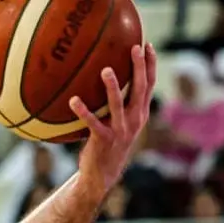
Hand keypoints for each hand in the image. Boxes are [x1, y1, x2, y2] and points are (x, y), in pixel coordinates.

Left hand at [69, 43, 157, 197]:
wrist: (102, 175)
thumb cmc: (108, 143)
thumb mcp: (119, 123)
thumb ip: (119, 104)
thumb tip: (105, 76)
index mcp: (140, 113)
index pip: (149, 85)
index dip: (150, 65)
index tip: (148, 45)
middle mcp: (134, 120)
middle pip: (140, 89)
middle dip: (138, 67)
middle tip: (134, 48)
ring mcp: (120, 130)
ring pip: (118, 104)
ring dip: (113, 86)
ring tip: (105, 70)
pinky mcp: (104, 140)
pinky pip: (92, 123)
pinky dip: (83, 111)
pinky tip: (73, 100)